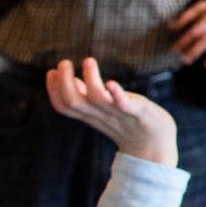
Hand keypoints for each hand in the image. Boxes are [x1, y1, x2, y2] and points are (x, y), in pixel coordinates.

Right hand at [44, 57, 178, 166]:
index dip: (54, 90)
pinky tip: (111, 83)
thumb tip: (70, 80)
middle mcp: (101, 115)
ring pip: (97, 100)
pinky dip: (117, 95)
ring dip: (91, 80)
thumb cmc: (128, 121)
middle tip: (63, 63)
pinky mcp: (139, 113)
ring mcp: (119, 114)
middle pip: (74, 103)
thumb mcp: (103, 108)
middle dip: (64, 83)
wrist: (155, 146)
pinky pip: (125, 105)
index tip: (50, 72)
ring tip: (88, 60)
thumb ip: (87, 96)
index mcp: (91, 115)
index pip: (64, 106)